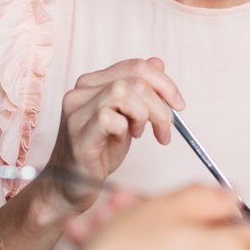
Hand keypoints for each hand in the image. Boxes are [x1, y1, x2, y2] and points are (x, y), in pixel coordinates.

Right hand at [44, 58, 182, 213]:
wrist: (71, 187)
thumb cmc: (99, 153)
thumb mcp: (126, 118)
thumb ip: (139, 91)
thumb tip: (158, 62)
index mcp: (93, 83)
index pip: (136, 66)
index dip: (164, 83)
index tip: (178, 104)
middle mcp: (80, 92)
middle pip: (135, 78)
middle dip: (160, 104)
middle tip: (165, 129)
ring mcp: (76, 112)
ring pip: (123, 92)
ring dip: (144, 115)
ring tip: (140, 133)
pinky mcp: (78, 135)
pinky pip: (110, 119)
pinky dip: (126, 129)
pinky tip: (123, 140)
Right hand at [46, 185, 249, 249]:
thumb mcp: (170, 205)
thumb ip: (209, 195)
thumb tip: (228, 196)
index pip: (242, 219)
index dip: (211, 204)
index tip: (186, 201)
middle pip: (206, 237)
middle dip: (167, 216)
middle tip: (136, 205)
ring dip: (146, 236)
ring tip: (108, 224)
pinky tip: (109, 246)